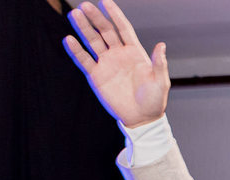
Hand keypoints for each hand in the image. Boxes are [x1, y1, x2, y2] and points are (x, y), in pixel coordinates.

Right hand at [63, 0, 169, 127]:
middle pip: (105, 31)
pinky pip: (84, 60)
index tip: (105, 1)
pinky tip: (69, 39)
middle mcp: (119, 54)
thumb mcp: (160, 82)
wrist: (141, 119)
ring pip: (92, 41)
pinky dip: (76, 50)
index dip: (115, 14)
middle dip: (95, 18)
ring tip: (74, 14)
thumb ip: (159, 64)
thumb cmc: (154, 101)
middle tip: (84, 6)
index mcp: (135, 53)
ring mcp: (106, 64)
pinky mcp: (96, 75)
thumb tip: (161, 45)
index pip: (123, 28)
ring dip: (83, 28)